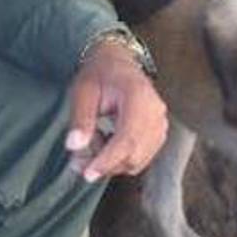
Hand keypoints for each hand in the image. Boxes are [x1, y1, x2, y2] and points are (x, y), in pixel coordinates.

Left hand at [66, 42, 167, 181]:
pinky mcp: (159, 132)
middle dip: (105, 164)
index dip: (107, 160)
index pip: (127, 139)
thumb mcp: (82, 92)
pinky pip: (140, 157)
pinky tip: (107, 140)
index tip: (88, 173)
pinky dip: (121, 157)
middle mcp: (156, 111)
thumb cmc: (99, 75)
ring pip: (138, 160)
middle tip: (79, 159)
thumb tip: (75, 146)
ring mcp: (161, 123)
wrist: (117, 63)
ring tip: (94, 139)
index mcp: (138, 96)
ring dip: (112, 161)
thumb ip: (80, 120)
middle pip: (134, 155)